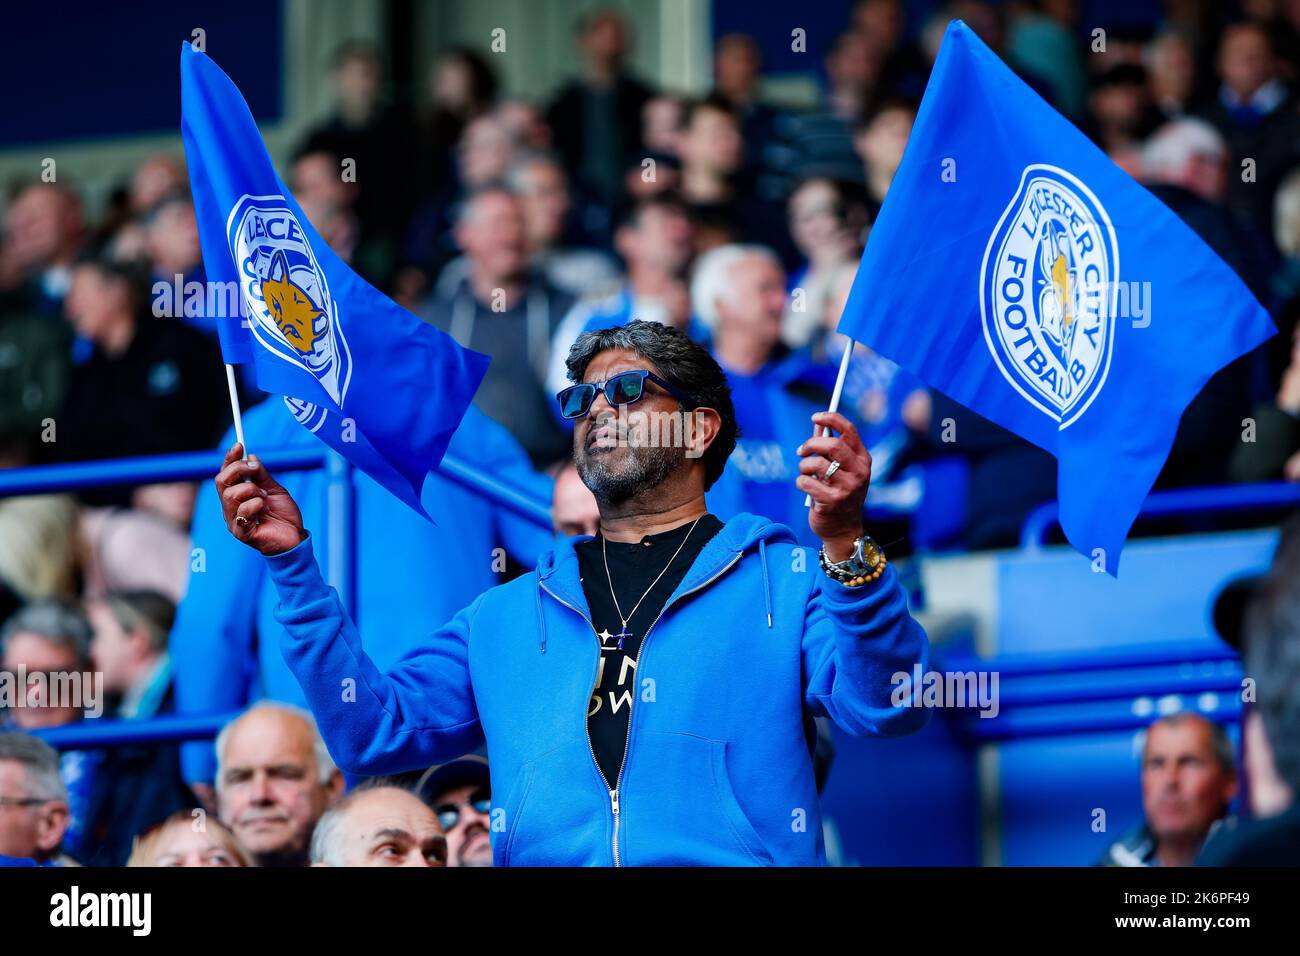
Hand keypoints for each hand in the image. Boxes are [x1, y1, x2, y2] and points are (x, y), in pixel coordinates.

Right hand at [214, 443, 306, 555]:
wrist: (295, 537)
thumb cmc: (283, 515)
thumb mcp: (274, 489)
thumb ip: (261, 475)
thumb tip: (251, 456)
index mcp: (237, 496)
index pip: (225, 474)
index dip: (230, 459)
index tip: (239, 445)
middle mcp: (230, 507)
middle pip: (221, 482)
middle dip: (238, 469)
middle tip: (254, 468)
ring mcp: (233, 520)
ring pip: (230, 495)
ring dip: (251, 490)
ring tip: (265, 497)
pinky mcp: (241, 533)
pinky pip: (241, 513)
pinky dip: (254, 505)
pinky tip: (264, 508)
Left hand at [796, 411, 871, 560]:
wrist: (843, 530)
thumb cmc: (839, 494)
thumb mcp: (839, 469)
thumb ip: (829, 447)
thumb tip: (817, 424)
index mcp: (863, 459)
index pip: (849, 431)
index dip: (831, 419)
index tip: (815, 417)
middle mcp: (860, 472)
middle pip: (832, 445)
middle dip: (811, 445)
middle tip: (801, 451)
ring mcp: (848, 487)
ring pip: (816, 464)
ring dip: (804, 467)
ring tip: (805, 474)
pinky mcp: (833, 501)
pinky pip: (806, 482)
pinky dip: (801, 482)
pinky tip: (807, 489)